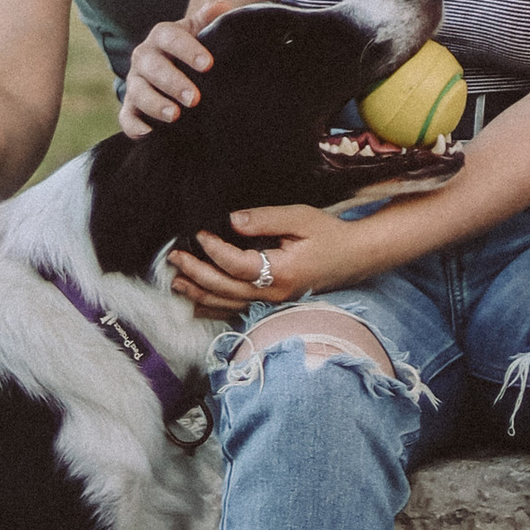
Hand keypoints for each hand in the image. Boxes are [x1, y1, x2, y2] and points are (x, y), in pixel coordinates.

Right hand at [121, 3, 226, 135]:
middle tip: (194, 98)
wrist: (174, 65)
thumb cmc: (191, 49)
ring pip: (138, 92)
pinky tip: (149, 134)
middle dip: (173, 82)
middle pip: (153, 67)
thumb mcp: (200, 30)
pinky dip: (134, 126)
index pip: (171, 38)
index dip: (188, 50)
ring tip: (175, 116)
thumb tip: (222, 5)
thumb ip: (209, 19)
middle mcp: (144, 57)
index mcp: (161, 36)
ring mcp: (135, 83)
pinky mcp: (130, 107)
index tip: (208, 65)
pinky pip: (126, 117)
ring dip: (155, 104)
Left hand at [168, 203, 369, 316]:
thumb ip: (265, 219)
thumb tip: (232, 220)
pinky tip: (198, 303)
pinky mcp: (272, 304)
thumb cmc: (329, 234)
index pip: (237, 265)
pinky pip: (237, 310)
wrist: (355, 257)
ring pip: (227, 304)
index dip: (214, 250)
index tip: (199, 234)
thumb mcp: (300, 218)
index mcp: (281, 272)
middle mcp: (274, 294)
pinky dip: (215, 308)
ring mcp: (273, 303)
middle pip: (225, 289)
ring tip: (177, 282)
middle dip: (196, 273)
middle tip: (174, 258)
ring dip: (199, 293)